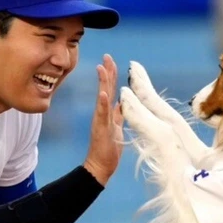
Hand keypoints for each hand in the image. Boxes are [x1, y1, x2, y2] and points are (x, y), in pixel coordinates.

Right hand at [83, 54, 123, 185]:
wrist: (100, 167)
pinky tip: (102, 93)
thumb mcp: (117, 127)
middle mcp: (103, 114)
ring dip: (103, 82)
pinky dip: (102, 103)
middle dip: (107, 72)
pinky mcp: (101, 130)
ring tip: (102, 68)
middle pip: (106, 88)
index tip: (110, 60)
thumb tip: (123, 102)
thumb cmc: (109, 149)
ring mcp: (101, 121)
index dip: (112, 74)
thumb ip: (119, 114)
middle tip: (107, 56)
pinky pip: (102, 115)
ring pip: (102, 98)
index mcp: (109, 112)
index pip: (111, 89)